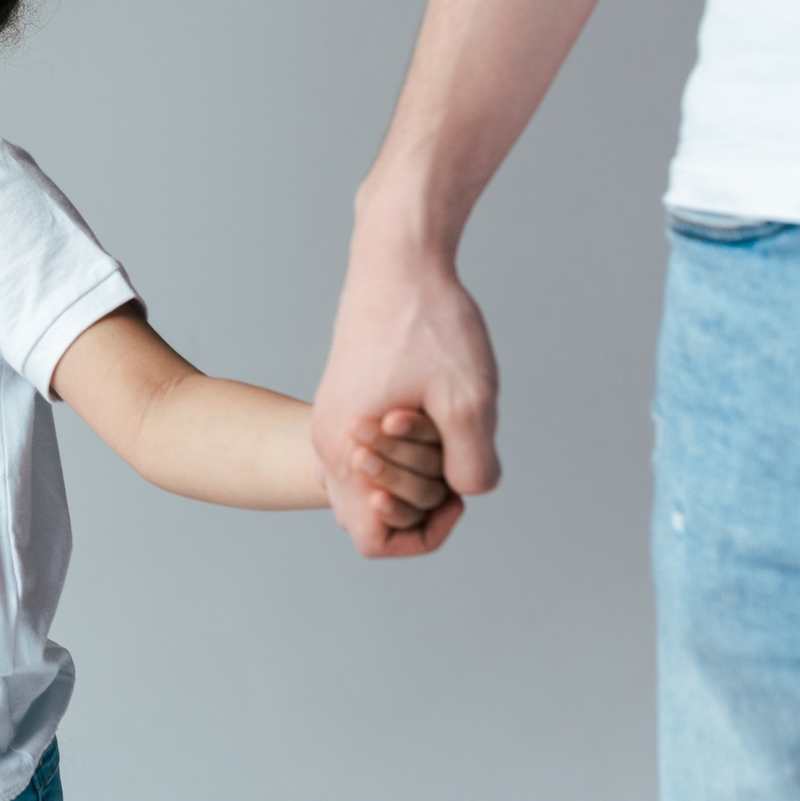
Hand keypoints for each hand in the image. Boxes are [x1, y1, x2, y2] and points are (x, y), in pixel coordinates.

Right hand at [312, 234, 498, 556]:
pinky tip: (434, 411)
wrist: (396, 260)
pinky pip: (369, 452)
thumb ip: (471, 467)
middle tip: (454, 447)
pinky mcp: (345, 400)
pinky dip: (405, 447)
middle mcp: (328, 441)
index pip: (372, 540)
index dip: (420, 536)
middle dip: (422, 499)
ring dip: (414, 471)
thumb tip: (465, 494)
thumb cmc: (429, 325)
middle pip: (371, 515)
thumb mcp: (468, 401)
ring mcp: (332, 419)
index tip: (456, 499)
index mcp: (345, 451)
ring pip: (371, 481)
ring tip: (446, 426)